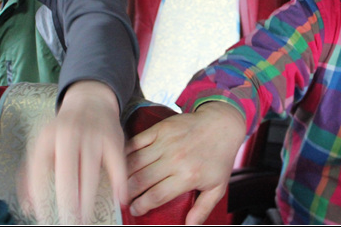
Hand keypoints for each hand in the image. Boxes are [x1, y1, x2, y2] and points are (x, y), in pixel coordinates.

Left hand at [23, 81, 126, 223]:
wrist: (90, 99)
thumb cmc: (64, 130)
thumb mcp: (44, 143)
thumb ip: (33, 173)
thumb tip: (28, 206)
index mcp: (47, 137)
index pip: (39, 170)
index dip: (40, 196)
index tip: (43, 218)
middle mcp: (68, 134)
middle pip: (67, 173)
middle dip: (67, 202)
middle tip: (69, 223)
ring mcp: (92, 135)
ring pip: (90, 171)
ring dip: (88, 199)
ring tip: (85, 219)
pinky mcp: (112, 138)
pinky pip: (117, 164)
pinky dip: (119, 182)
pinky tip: (119, 200)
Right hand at [125, 101, 246, 224]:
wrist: (221, 124)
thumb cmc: (219, 156)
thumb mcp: (217, 187)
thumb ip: (203, 209)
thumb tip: (190, 226)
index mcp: (187, 176)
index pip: (156, 195)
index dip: (142, 205)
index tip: (135, 210)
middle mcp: (174, 159)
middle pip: (141, 180)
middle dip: (128, 193)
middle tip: (122, 199)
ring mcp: (165, 142)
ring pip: (135, 162)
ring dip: (123, 174)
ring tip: (118, 183)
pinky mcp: (160, 129)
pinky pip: (136, 142)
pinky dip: (126, 152)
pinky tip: (121, 161)